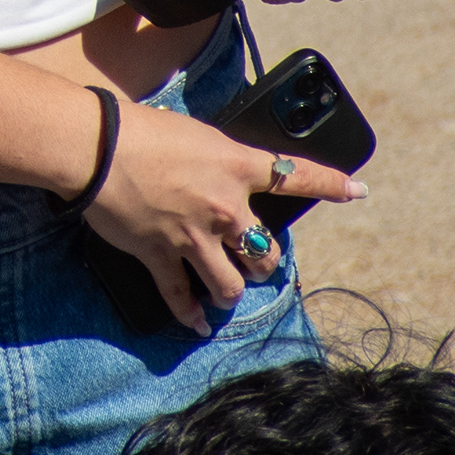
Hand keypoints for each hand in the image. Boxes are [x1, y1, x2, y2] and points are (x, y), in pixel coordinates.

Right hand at [82, 97, 362, 337]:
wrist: (97, 147)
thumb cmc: (139, 129)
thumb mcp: (194, 134)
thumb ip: (217, 158)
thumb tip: (219, 171)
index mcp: (236, 167)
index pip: (296, 176)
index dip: (332, 184)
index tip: (357, 190)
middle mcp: (224, 207)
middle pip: (265, 251)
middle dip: (262, 261)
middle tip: (253, 261)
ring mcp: (195, 237)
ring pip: (230, 285)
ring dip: (230, 292)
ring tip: (224, 293)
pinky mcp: (161, 256)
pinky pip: (181, 296)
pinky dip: (189, 314)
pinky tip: (196, 324)